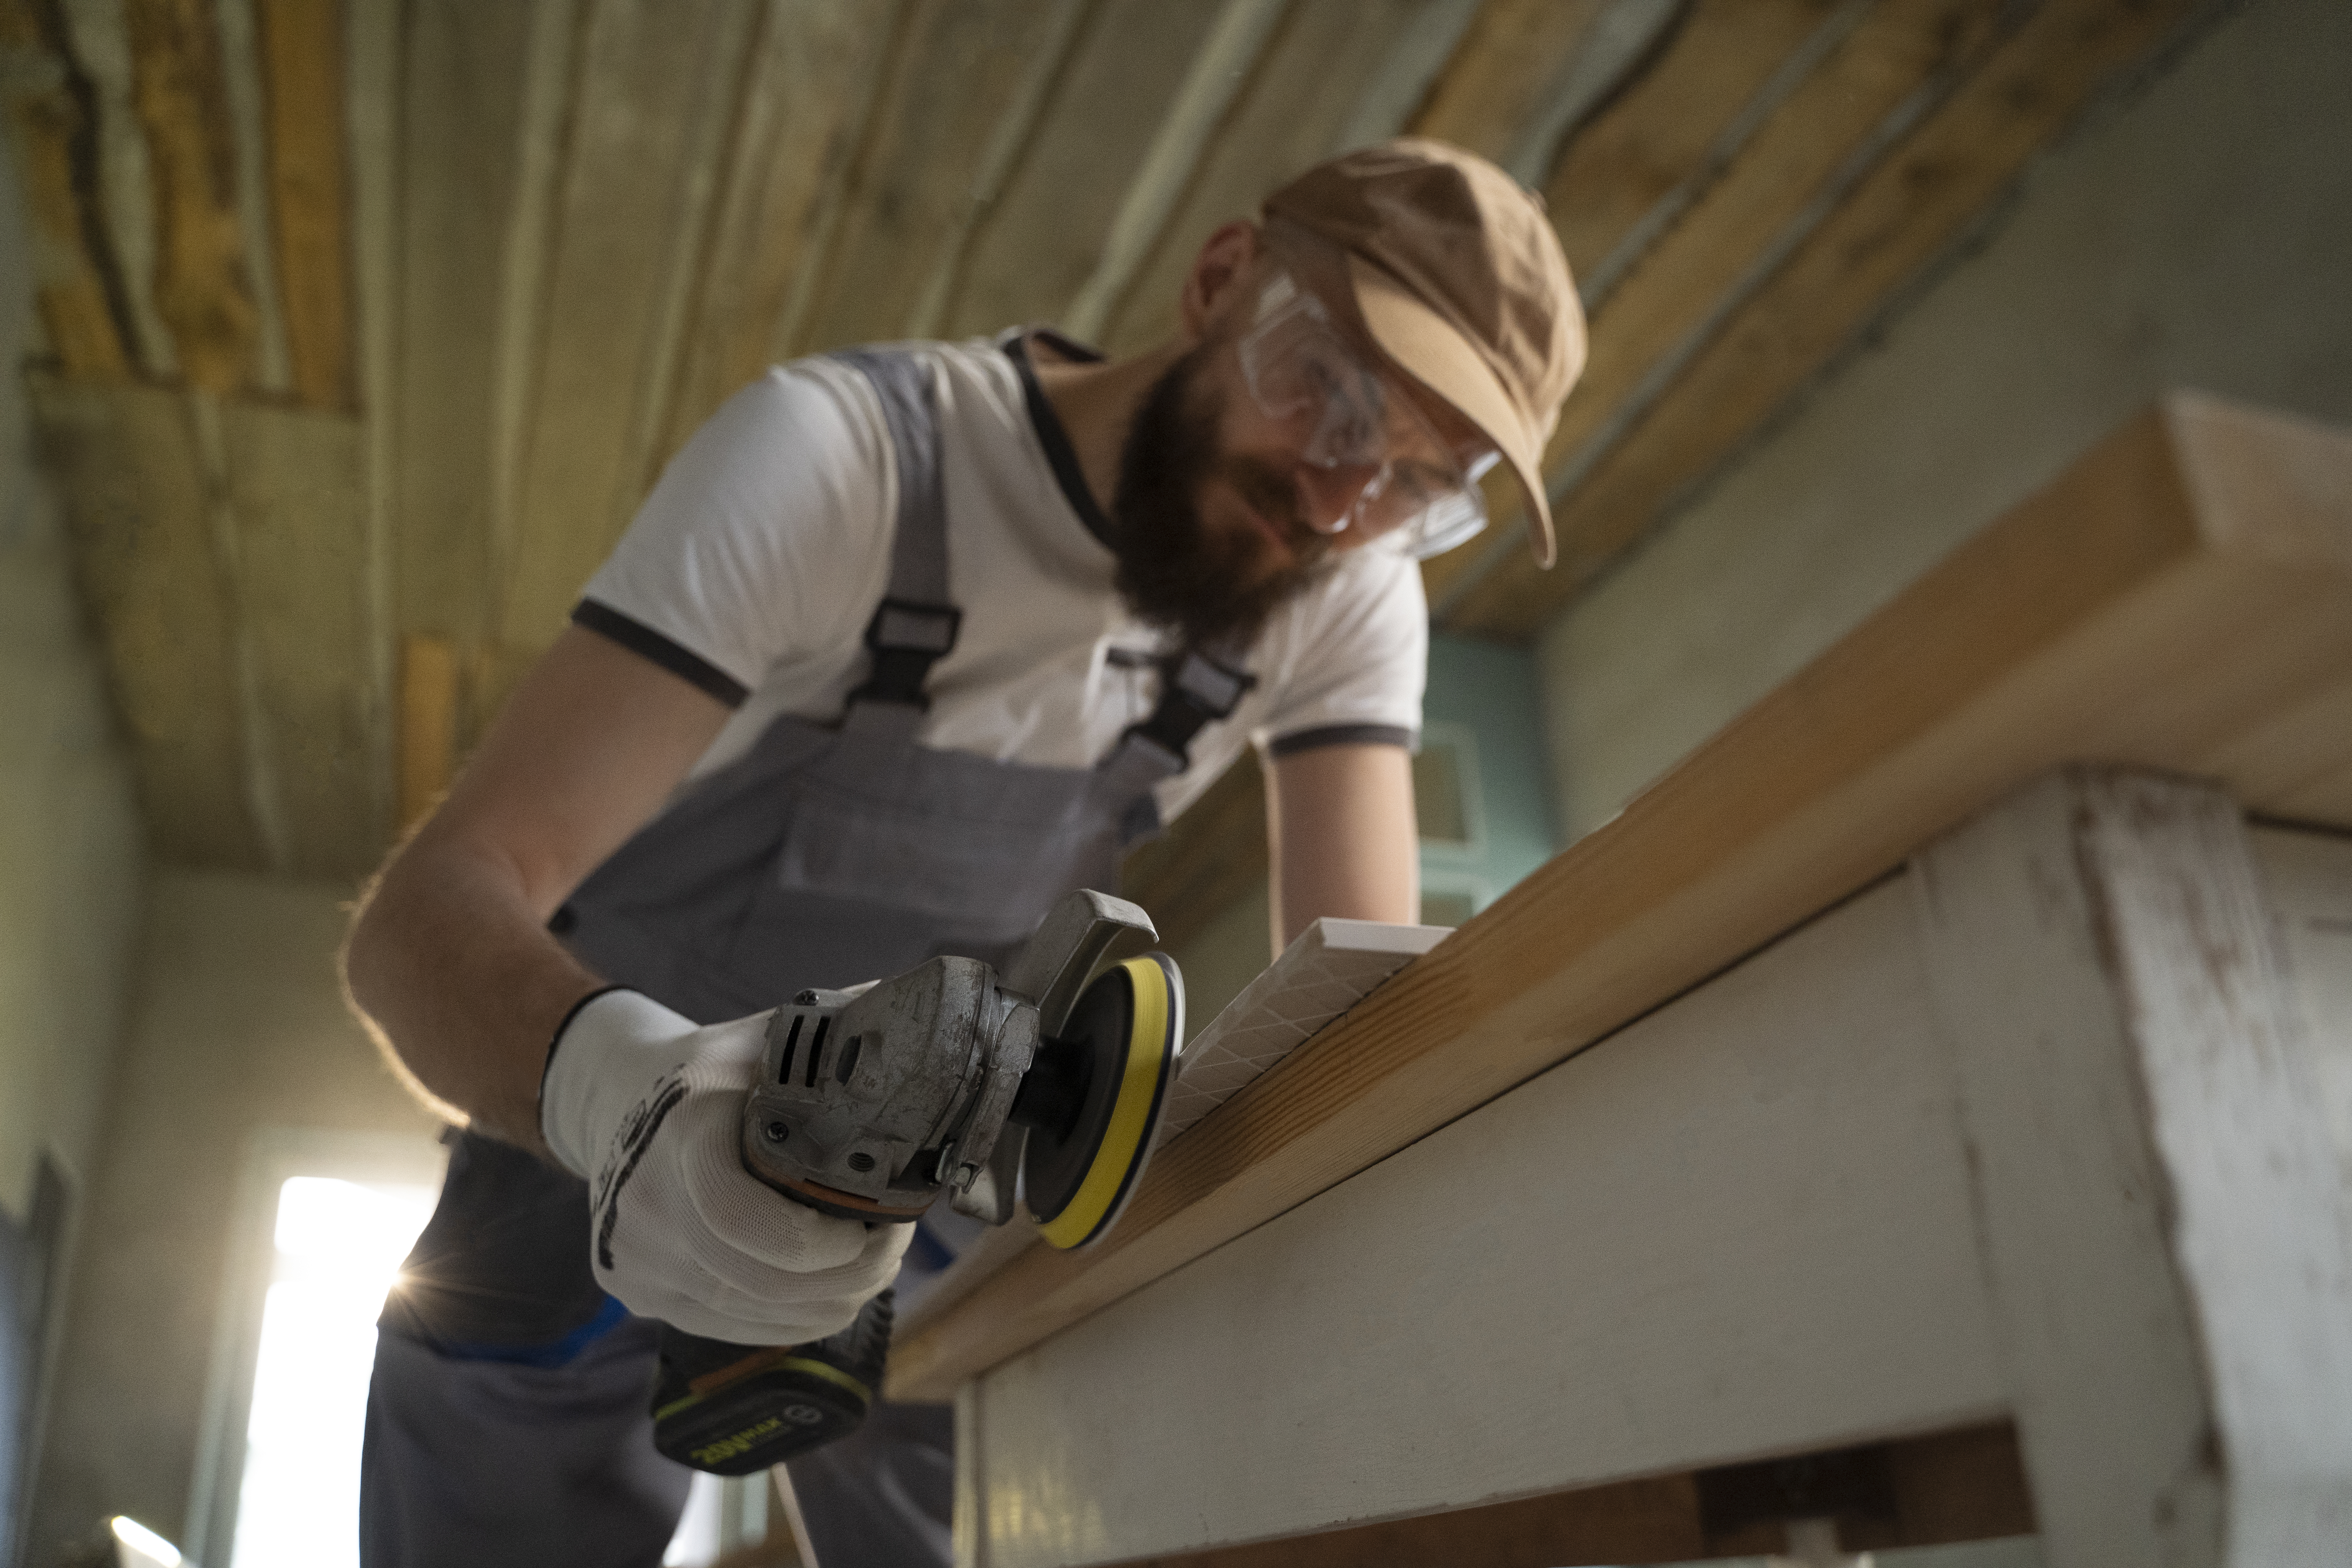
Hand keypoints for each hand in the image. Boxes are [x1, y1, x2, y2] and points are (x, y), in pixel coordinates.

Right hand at [540, 989, 908, 1343]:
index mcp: (681, 1133)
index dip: (824, 1242)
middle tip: (893, 1244)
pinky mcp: (639, 1295)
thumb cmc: (710, 1070)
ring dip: (832, 1299)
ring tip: (869, 1261)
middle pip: (767, 1282)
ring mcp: (636, 1260)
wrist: (615, 1099)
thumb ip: (838, 1034)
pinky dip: (793, 1316)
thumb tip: (921, 1016)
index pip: (746, 1220)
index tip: (872, 1222)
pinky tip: (823, 1284)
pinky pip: (739, 1329)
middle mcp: (646, 1205)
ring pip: (762, 1316)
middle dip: (853, 1274)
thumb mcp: (763, 1038)